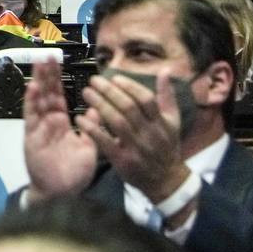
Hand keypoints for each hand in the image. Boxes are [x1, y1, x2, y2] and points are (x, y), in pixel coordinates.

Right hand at [23, 59, 96, 201]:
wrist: (62, 194)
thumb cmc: (74, 174)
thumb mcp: (89, 147)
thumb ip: (93, 128)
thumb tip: (100, 110)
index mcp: (61, 123)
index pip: (59, 95)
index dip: (58, 78)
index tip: (57, 61)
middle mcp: (48, 122)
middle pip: (47, 93)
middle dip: (47, 73)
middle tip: (47, 54)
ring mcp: (39, 129)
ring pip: (38, 100)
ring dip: (39, 81)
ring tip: (40, 63)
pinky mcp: (32, 137)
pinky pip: (31, 117)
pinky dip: (31, 101)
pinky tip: (33, 87)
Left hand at [77, 70, 188, 203]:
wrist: (165, 181)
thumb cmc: (166, 146)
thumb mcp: (173, 122)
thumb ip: (167, 96)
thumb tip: (165, 70)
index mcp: (162, 123)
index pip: (146, 100)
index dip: (130, 86)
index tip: (114, 77)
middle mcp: (151, 134)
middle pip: (129, 108)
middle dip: (110, 91)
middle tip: (93, 80)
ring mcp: (137, 148)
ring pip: (117, 122)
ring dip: (100, 105)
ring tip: (86, 92)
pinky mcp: (123, 161)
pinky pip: (106, 142)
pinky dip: (92, 129)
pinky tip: (79, 118)